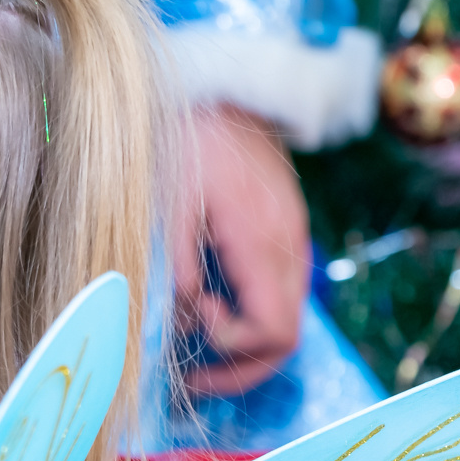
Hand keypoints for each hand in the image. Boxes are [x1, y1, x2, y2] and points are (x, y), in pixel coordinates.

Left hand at [172, 104, 309, 396]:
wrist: (221, 86)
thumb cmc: (186, 138)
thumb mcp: (168, 200)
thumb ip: (177, 264)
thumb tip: (181, 320)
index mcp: (261, 243)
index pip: (274, 333)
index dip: (232, 349)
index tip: (192, 322)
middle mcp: (287, 247)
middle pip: (287, 338)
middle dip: (238, 366)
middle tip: (189, 374)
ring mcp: (290, 239)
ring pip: (285, 318)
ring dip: (242, 342)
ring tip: (191, 337)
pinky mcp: (281, 231)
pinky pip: (277, 291)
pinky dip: (247, 312)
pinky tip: (207, 302)